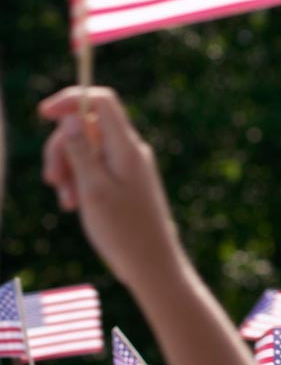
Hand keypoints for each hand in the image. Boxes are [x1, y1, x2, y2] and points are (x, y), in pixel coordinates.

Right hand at [39, 87, 185, 288]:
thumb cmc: (124, 231)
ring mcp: (129, 167)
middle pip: (87, 127)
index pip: (102, 101)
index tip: (43, 113)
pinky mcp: (126, 182)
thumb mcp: (94, 189)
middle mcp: (131, 152)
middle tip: (52, 180)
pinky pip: (96, 169)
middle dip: (62, 148)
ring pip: (87, 150)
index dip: (71, 100)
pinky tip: (74, 205)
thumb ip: (82, 150)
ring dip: (68, 170)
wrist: (152, 265)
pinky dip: (80, 182)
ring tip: (66, 202)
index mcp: (126, 148)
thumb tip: (73, 114)